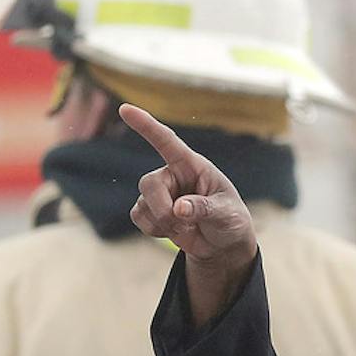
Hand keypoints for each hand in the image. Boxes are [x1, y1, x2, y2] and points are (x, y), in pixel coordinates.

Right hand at [119, 103, 258, 325]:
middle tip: (181, 224)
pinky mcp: (152, 212)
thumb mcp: (226, 213)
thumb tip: (179, 209)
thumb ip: (204, 209)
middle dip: (161, 208)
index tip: (125, 109)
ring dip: (162, 223)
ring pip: (142, 204)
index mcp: (193, 166)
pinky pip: (138, 217)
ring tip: (186, 228)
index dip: (146, 125)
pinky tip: (172, 231)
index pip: (167, 141)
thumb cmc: (230, 221)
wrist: (222, 245)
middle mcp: (174, 175)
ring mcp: (161, 194)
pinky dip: (153, 229)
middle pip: (149, 183)